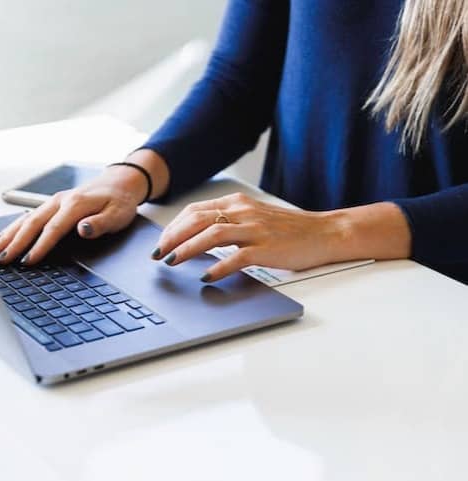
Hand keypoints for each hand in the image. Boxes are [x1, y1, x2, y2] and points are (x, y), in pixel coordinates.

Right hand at [0, 166, 147, 264]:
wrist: (119, 183)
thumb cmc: (119, 202)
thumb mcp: (118, 215)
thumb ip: (100, 224)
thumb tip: (83, 230)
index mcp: (75, 204)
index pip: (53, 228)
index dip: (40, 246)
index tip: (28, 261)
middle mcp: (60, 201)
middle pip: (32, 223)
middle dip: (15, 243)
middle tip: (1, 261)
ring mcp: (53, 202)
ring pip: (26, 219)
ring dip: (8, 236)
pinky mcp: (52, 205)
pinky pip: (28, 216)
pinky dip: (13, 228)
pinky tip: (2, 238)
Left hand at [151, 193, 347, 281]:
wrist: (324, 232)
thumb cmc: (288, 229)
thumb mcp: (254, 216)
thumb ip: (228, 222)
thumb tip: (197, 237)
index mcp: (237, 203)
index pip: (195, 211)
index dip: (173, 227)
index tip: (161, 241)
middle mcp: (243, 212)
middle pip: (197, 220)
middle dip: (172, 238)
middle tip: (158, 254)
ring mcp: (255, 229)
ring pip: (211, 235)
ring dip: (187, 250)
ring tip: (172, 262)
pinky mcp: (267, 248)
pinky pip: (236, 257)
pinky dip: (217, 267)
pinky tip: (206, 277)